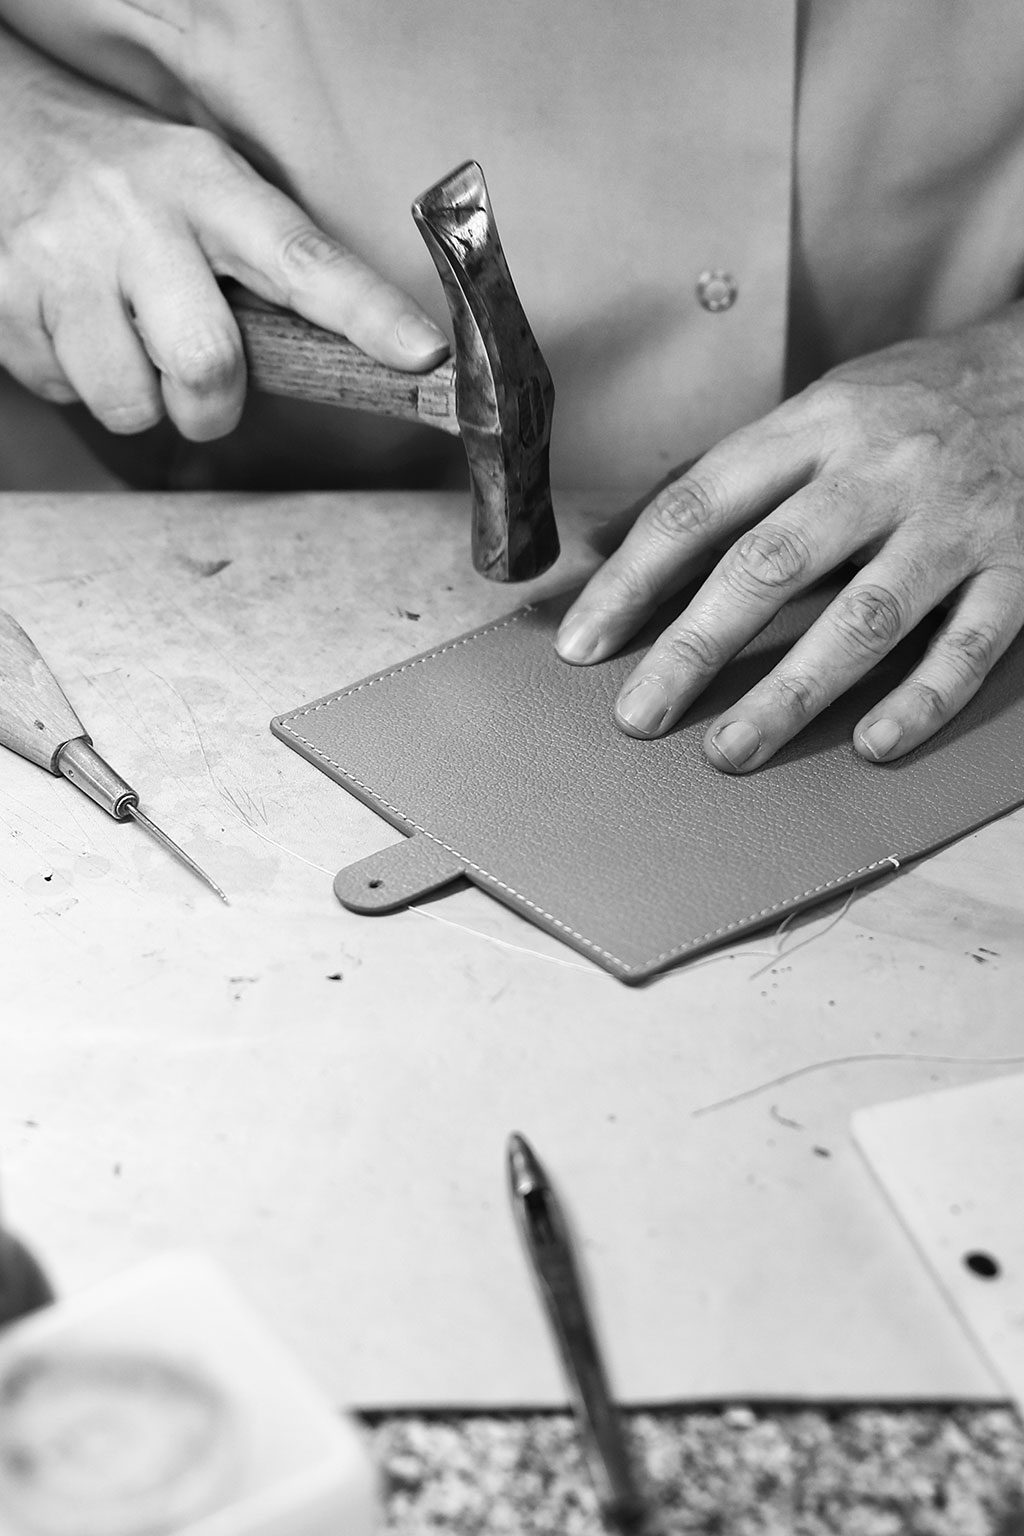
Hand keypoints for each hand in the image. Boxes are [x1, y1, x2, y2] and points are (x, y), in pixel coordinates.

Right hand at [0, 25, 447, 441]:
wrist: (1, 137)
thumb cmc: (131, 188)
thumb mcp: (207, 194)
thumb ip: (268, 272)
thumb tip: (356, 361)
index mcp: (208, 186)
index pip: (304, 260)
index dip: (368, 315)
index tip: (424, 354)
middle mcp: (135, 217)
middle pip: (207, 365)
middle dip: (211, 404)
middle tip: (198, 383)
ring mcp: (63, 261)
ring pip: (131, 403)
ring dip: (139, 397)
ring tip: (123, 338)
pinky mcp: (8, 304)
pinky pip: (67, 393)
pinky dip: (78, 379)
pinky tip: (72, 323)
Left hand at [556, 310, 1023, 769]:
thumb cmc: (915, 401)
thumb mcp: (815, 409)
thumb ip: (720, 477)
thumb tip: (601, 538)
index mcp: (816, 426)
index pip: (700, 505)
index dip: (633, 579)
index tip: (583, 643)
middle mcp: (881, 471)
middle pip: (772, 564)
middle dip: (695, 648)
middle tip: (639, 715)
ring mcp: (955, 522)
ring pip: (865, 617)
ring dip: (792, 691)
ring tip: (730, 750)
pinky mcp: (1021, 567)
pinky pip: (970, 645)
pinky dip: (922, 700)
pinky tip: (871, 744)